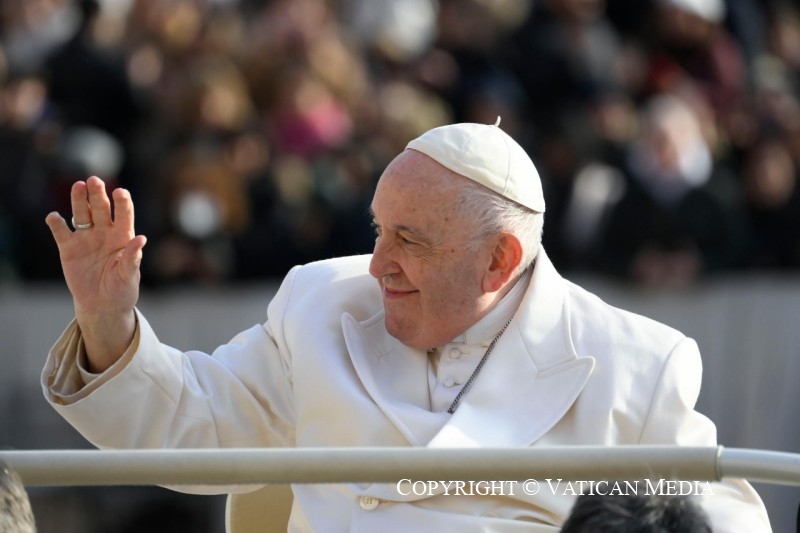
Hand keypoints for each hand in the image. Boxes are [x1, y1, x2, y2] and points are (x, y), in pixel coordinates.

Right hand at [45, 176, 146, 371]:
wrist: (103, 305)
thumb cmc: (122, 289)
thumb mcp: (129, 276)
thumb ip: (132, 258)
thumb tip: (141, 239)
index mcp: (123, 237)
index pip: (124, 215)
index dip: (122, 203)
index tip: (120, 192)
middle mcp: (104, 233)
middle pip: (101, 208)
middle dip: (98, 194)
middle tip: (94, 180)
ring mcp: (86, 239)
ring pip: (82, 214)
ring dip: (79, 200)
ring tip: (78, 186)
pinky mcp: (69, 248)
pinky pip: (61, 232)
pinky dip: (56, 224)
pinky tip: (54, 217)